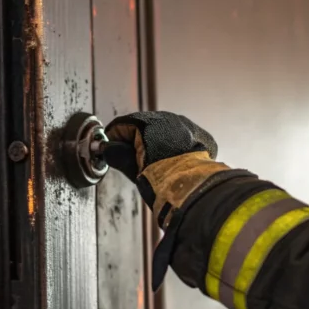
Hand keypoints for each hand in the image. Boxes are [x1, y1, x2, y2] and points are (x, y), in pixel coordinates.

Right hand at [104, 111, 231, 225]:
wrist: (189, 190)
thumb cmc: (159, 180)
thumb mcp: (132, 168)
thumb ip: (117, 154)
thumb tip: (107, 149)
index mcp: (146, 121)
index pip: (123, 125)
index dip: (115, 139)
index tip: (113, 150)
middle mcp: (168, 118)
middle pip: (145, 126)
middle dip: (138, 141)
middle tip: (135, 161)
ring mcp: (186, 125)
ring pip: (166, 130)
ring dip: (158, 143)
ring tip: (156, 163)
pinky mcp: (201, 136)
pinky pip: (184, 138)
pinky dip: (177, 148)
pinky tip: (174, 162)